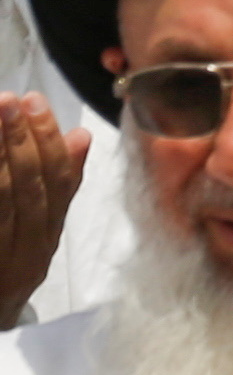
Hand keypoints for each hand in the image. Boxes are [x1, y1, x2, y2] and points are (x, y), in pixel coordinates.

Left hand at [0, 95, 84, 320]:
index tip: (35, 103)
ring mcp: (1, 259)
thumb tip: (81, 135)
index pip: (57, 187)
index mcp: (43, 245)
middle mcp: (24, 256)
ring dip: (2, 155)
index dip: (49, 142)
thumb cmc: (5, 273)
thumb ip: (60, 188)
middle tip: (12, 101)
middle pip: (29, 191)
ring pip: (4, 202)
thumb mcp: (36, 235)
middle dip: (22, 142)